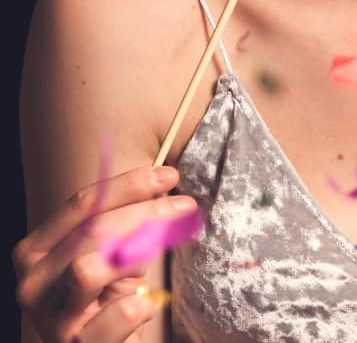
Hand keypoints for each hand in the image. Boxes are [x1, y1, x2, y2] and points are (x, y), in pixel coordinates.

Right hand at [15, 166, 186, 341]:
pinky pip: (119, 313)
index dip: (128, 185)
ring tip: (154, 261)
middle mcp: (33, 284)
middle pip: (92, 231)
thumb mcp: (109, 254)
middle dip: (145, 212)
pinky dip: (143, 304)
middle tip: (185, 206)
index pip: (80, 206)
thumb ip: (122, 222)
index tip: (168, 175)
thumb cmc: (107, 298)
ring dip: (136, 256)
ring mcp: (52, 318)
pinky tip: (148, 303)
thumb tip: (162, 182)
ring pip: (90, 269)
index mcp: (35, 252)